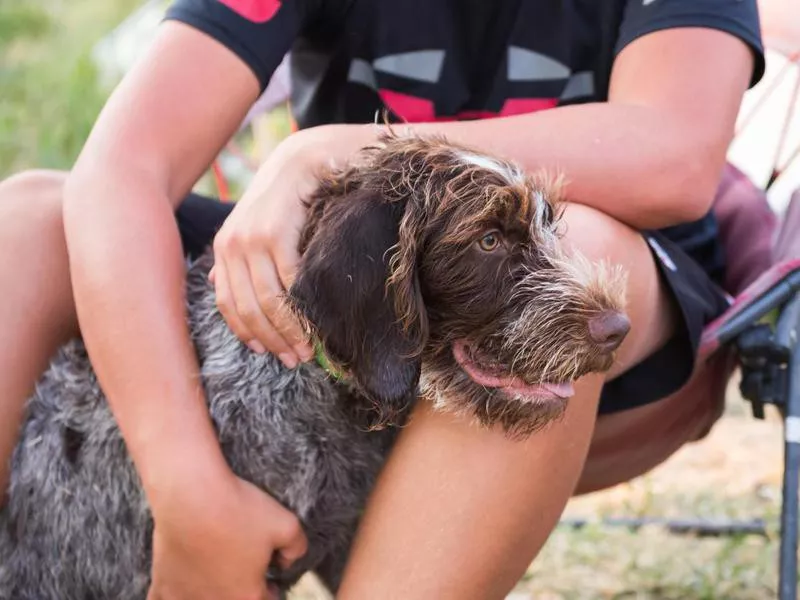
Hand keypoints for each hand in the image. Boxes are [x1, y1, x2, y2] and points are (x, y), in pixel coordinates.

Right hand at [146, 475, 306, 599]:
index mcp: (247, 596)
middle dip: (243, 592)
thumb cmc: (239, 510)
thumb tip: (288, 560)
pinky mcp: (162, 581)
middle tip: (247, 577)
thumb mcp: (288, 525)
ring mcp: (184, 595)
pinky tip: (179, 590)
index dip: (272, 591)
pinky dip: (172, 597)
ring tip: (218, 581)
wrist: (192, 495)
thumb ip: (296, 548)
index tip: (272, 582)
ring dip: (211, 594)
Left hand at [210, 124, 375, 366]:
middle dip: (273, 340)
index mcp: (225, 249)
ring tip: (309, 349)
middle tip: (298, 360)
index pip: (230, 305)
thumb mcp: (261, 228)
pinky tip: (316, 323)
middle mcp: (231, 245)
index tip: (271, 354)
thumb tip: (226, 287)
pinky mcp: (274, 231)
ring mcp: (250, 238)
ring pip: (268, 300)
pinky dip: (302, 307)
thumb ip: (245, 259)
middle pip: (249, 308)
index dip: (250, 334)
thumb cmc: (292, 198)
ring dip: (289, 331)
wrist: (309, 155)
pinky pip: (288, 281)